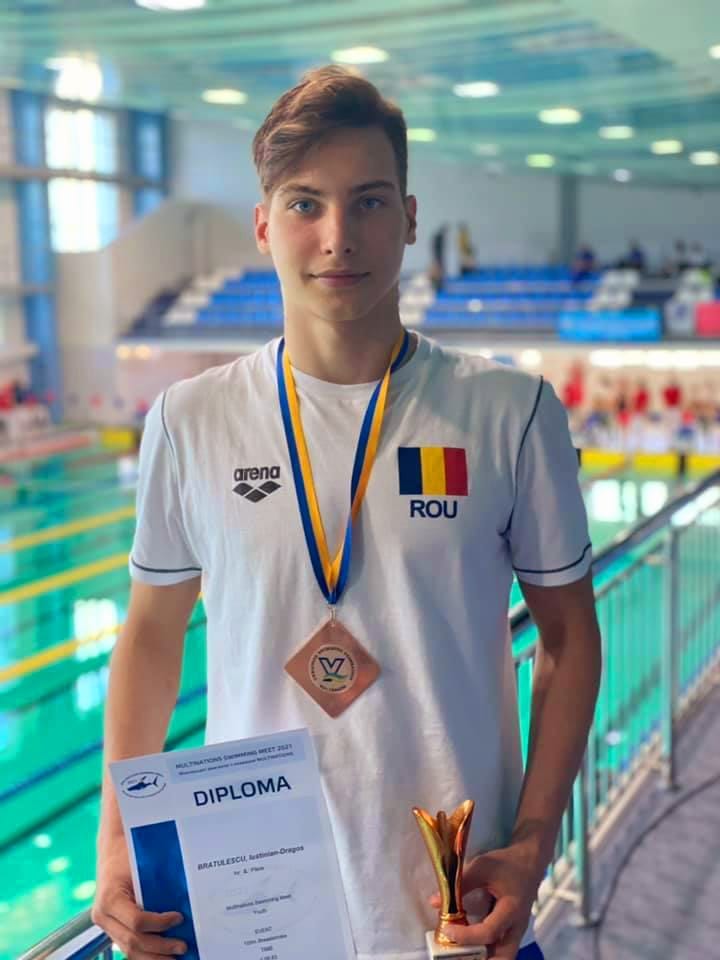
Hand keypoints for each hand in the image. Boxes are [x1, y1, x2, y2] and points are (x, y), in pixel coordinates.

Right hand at [92, 839, 186, 957]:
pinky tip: (161, 954)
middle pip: (132, 941)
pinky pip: (127, 946)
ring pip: (128, 950)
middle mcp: (103, 915)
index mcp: (110, 898)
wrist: (112, 850)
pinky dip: (145, 953)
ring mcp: (105, 925)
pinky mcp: (110, 928)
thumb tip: (184, 904)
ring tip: (174, 957)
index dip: (160, 924)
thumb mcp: (141, 865)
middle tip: (182, 947)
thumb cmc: (128, 855)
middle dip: (159, 947)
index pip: (136, 921)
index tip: (179, 919)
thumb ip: (156, 886)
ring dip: (153, 957)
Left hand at [428, 842, 543, 958]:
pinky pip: (501, 949)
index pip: (488, 932)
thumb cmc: (507, 863)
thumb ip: (461, 884)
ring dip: (484, 958)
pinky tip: (469, 945)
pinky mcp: (512, 931)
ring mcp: (516, 932)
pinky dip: (486, 951)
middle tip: (457, 954)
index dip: (466, 936)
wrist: (530, 861)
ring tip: (461, 950)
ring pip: (503, 956)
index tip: (447, 929)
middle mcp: (517, 927)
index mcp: (511, 910)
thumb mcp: (483, 867)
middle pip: (504, 958)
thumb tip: (435, 902)